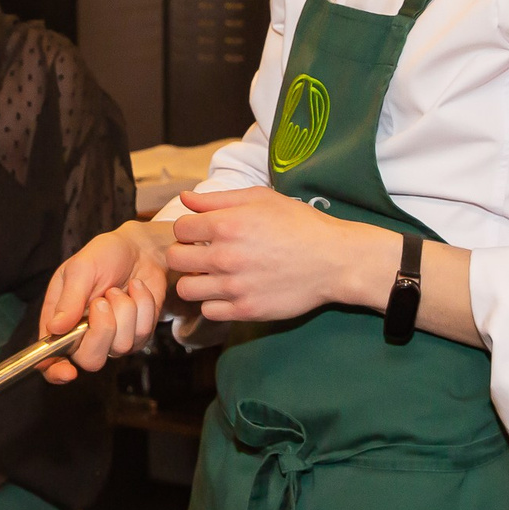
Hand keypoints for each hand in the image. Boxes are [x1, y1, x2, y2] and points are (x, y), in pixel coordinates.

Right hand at [39, 221, 168, 383]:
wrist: (139, 248)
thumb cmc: (103, 256)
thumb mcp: (81, 268)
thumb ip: (69, 299)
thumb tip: (55, 328)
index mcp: (60, 322)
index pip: (51, 359)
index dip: (55, 371)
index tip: (68, 371)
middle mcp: (84, 336)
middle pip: (90, 360)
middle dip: (101, 330)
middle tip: (102, 301)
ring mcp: (113, 339)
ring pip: (120, 346)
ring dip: (123, 310)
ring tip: (117, 290)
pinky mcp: (138, 335)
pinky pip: (142, 333)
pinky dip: (142, 304)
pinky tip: (135, 290)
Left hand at [165, 186, 396, 324]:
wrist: (333, 259)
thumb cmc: (299, 224)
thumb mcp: (260, 198)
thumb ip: (217, 199)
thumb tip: (185, 198)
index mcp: (226, 224)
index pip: (179, 228)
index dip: (189, 228)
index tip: (202, 232)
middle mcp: (225, 257)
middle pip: (175, 259)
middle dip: (185, 253)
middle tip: (202, 253)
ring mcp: (234, 287)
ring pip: (186, 289)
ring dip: (195, 281)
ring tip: (211, 275)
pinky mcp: (246, 310)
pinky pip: (208, 311)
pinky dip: (213, 302)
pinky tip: (228, 292)